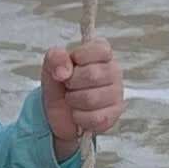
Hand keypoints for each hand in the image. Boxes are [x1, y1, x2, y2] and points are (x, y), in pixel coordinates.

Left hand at [44, 34, 123, 158]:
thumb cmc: (60, 84)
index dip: (79, 57)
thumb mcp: (51, 65)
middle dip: (71, 83)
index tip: (71, 64)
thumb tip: (64, 71)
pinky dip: (79, 117)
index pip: (100, 49)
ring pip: (92, 99)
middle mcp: (114, 71)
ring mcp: (117, 93)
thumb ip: (55, 58)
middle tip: (69, 85)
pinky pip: (95, 118)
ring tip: (73, 99)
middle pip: (92, 75)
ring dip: (73, 101)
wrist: (59, 111)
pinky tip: (79, 112)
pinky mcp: (114, 114)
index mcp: (102, 53)